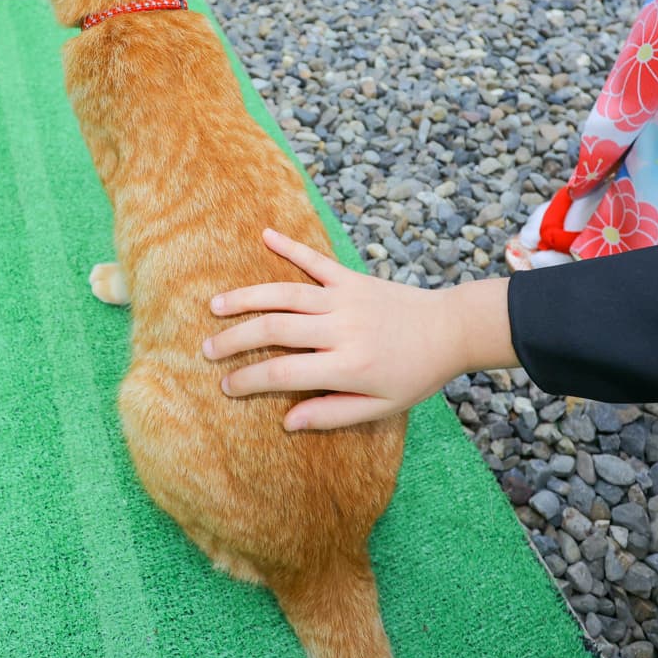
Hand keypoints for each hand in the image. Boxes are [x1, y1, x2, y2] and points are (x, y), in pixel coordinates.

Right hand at [201, 229, 517, 430]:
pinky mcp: (351, 278)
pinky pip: (315, 260)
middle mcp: (341, 328)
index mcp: (347, 365)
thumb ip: (332, 414)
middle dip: (235, 340)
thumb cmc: (414, 374)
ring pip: (285, 294)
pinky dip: (290, 246)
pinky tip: (264, 235)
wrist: (450, 330)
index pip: (283, 373)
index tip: (226, 386)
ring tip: (215, 305)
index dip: (249, 380)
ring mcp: (345, 298)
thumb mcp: (379, 407)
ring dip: (247, 297)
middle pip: (275, 330)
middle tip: (207, 349)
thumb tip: (287, 422)